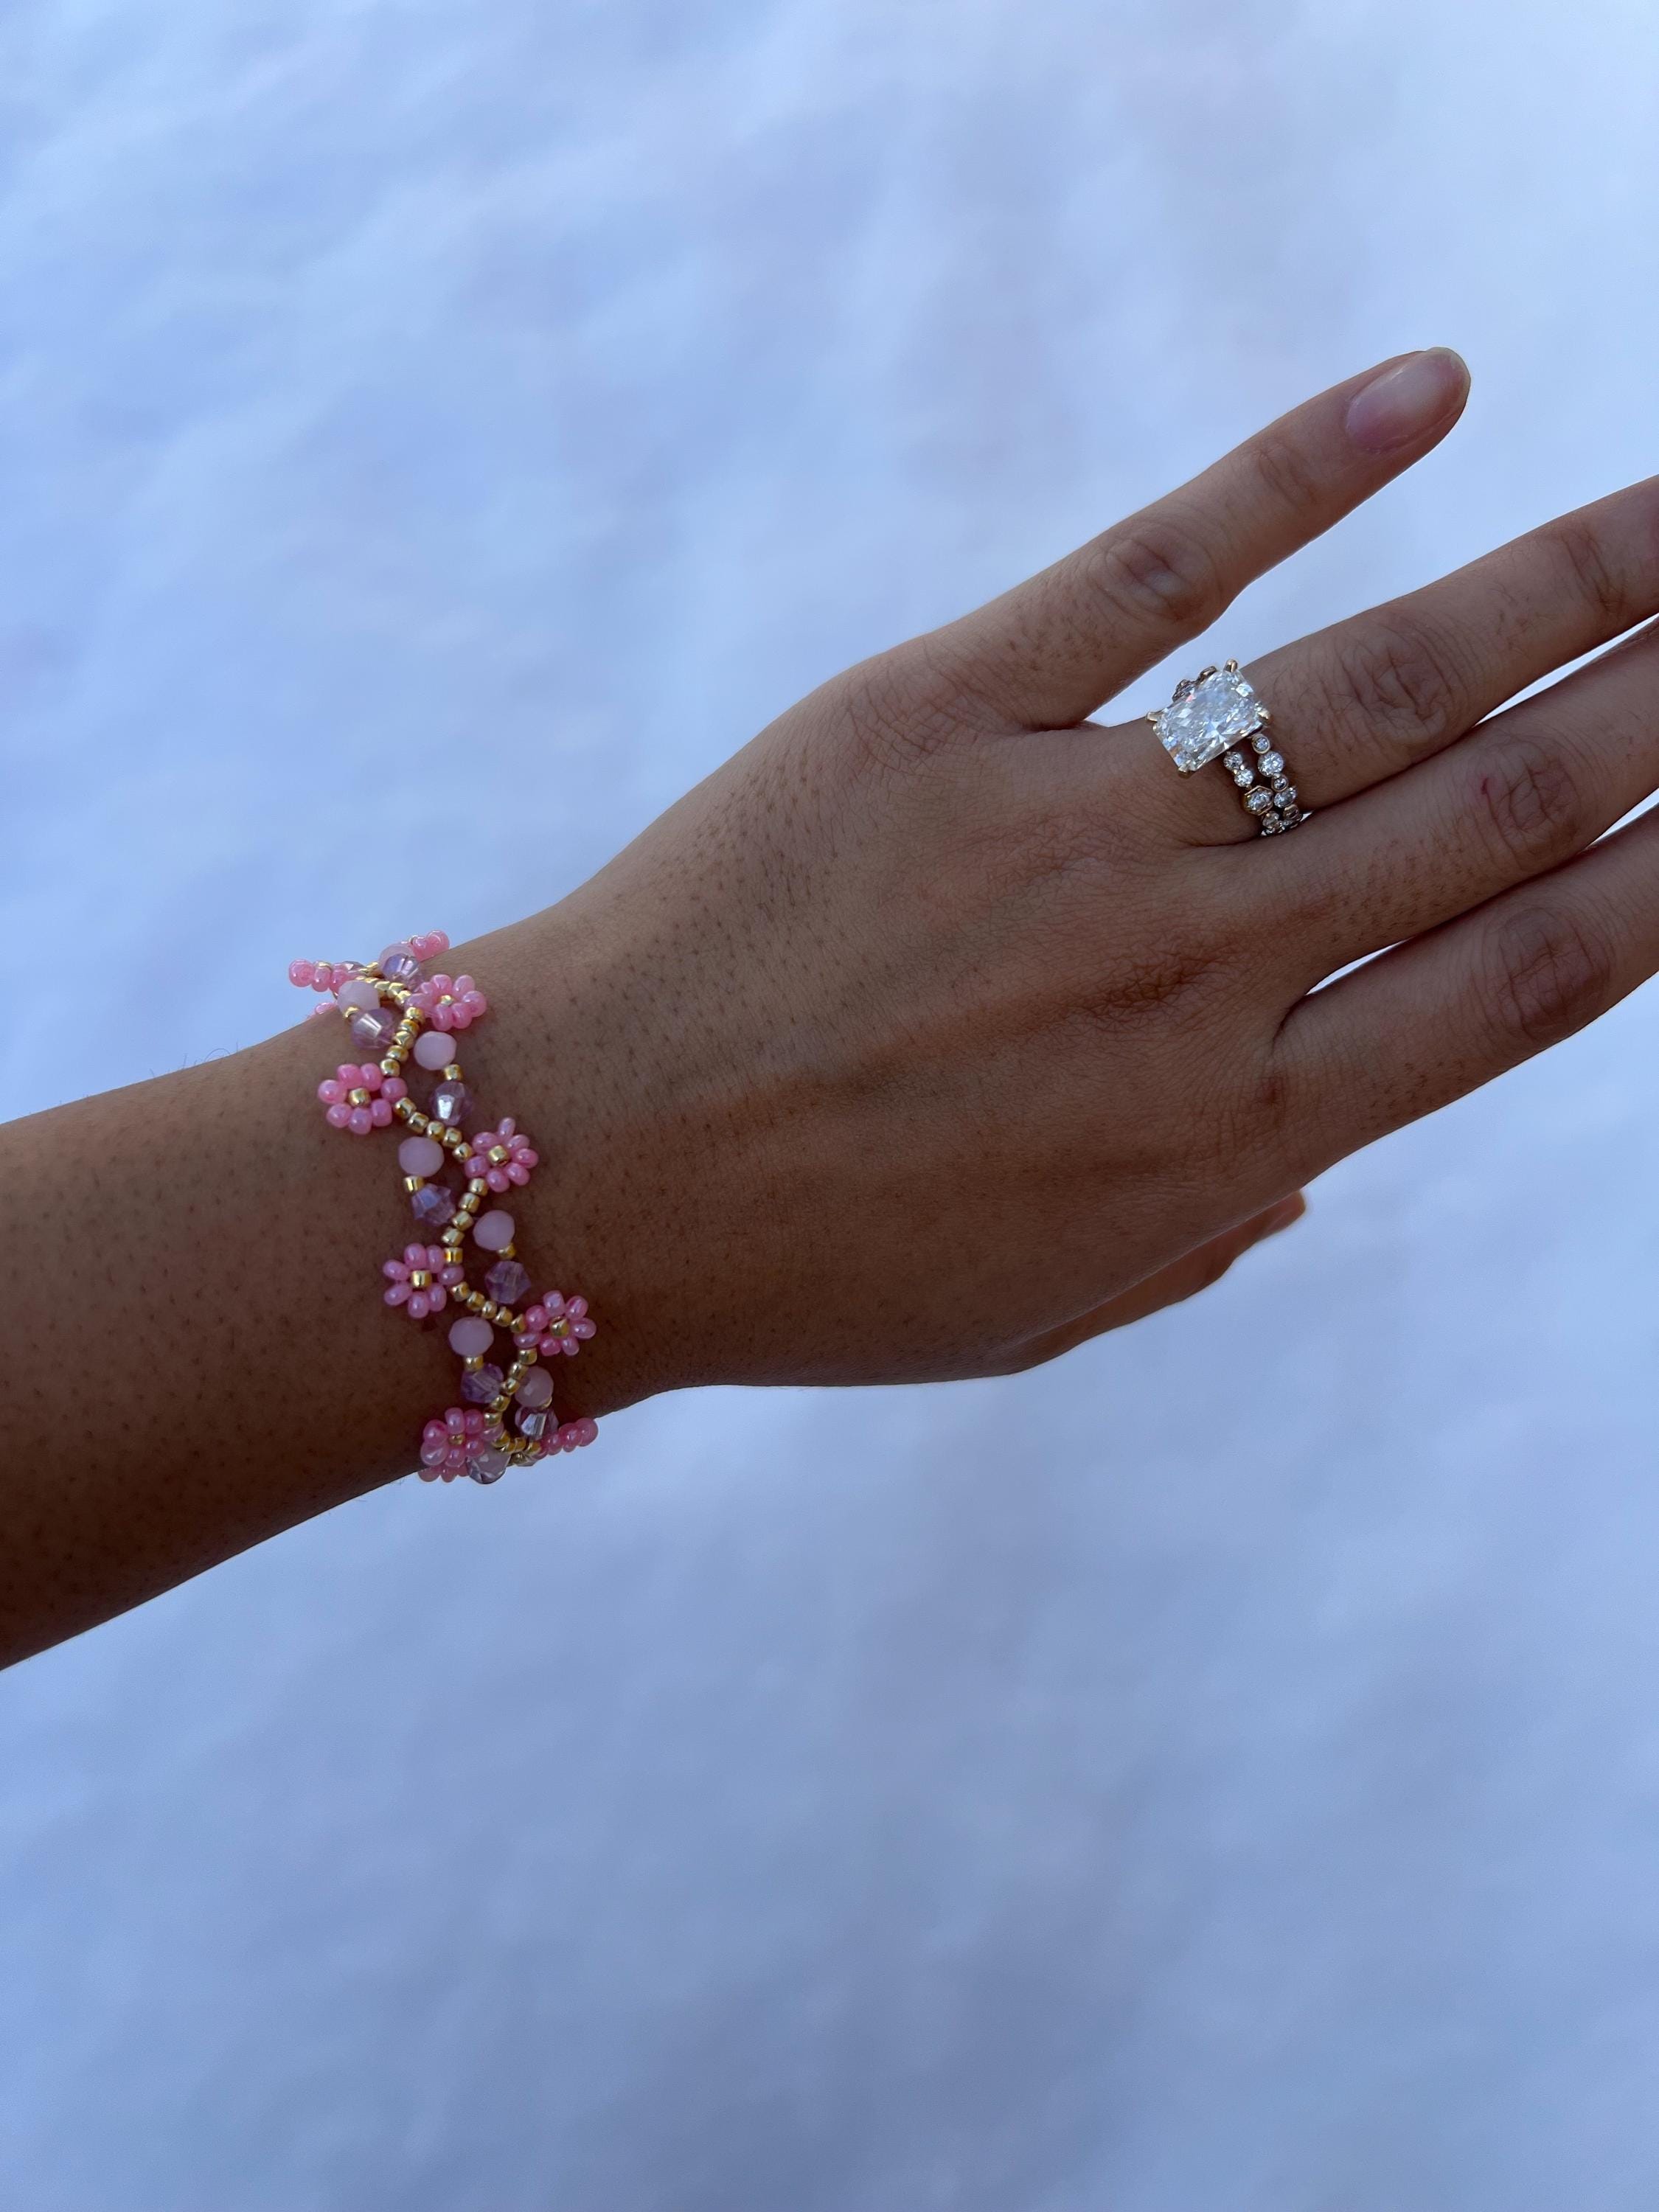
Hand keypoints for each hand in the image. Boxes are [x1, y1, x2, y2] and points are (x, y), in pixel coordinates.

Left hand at [496, 346, 1658, 1409]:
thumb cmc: (816, 1265)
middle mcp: (1190, 978)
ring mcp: (1070, 836)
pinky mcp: (939, 714)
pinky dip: (1300, 469)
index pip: (1527, 982)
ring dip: (1572, 578)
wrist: (570, 1177)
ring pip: (1380, 681)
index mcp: (1236, 1139)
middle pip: (1501, 808)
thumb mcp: (1045, 1305)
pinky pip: (1154, 572)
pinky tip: (1430, 389)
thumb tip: (1320, 1164)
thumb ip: (1209, 1230)